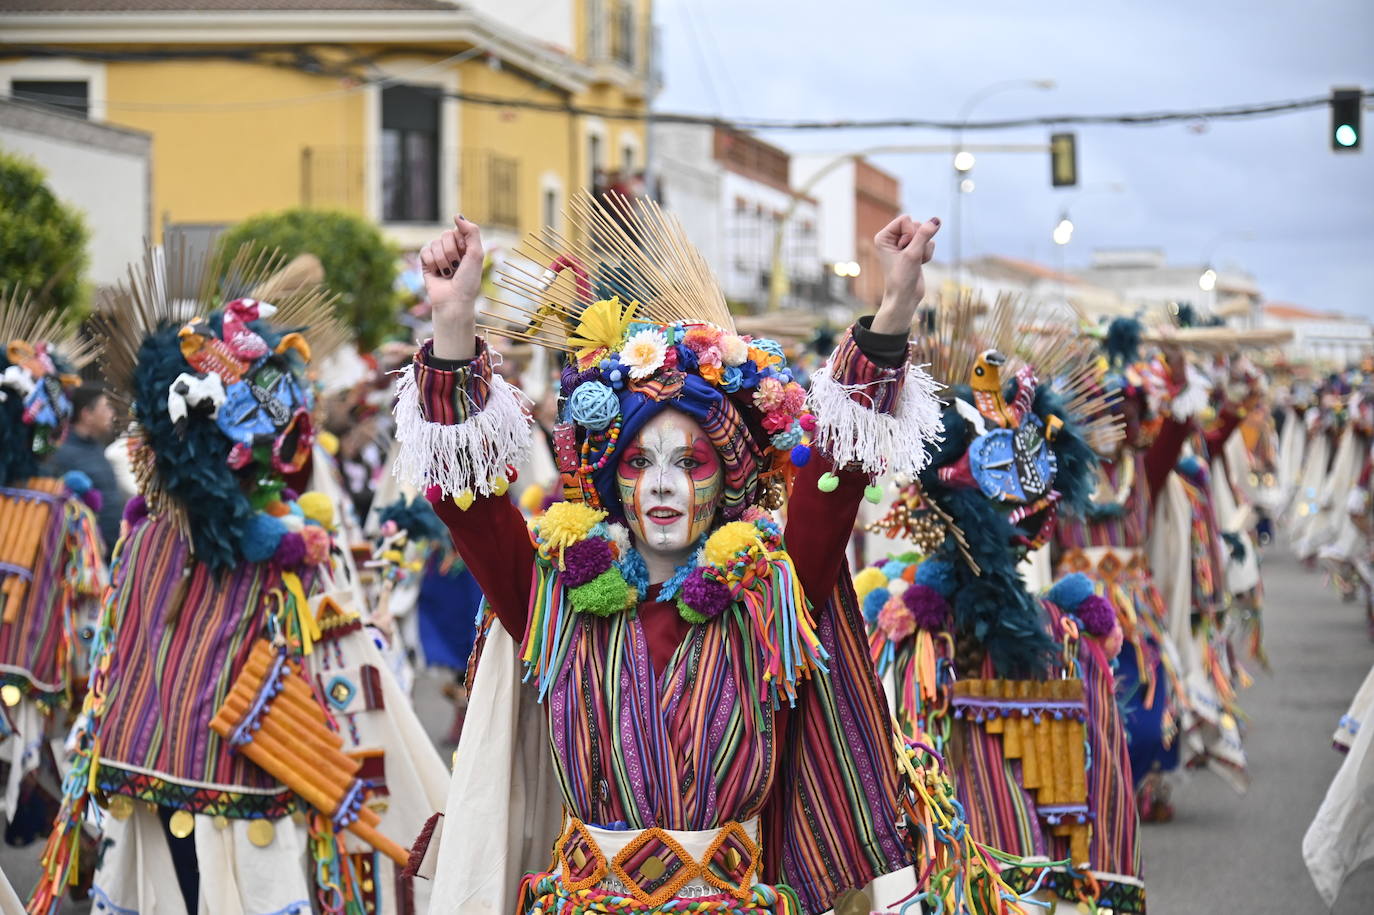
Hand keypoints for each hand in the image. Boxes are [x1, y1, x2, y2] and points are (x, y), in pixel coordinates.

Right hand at [418, 215, 483, 360]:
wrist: (453, 300)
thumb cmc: (468, 280)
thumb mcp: (476, 254)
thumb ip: (471, 231)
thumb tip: (456, 215)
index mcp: (465, 245)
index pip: (458, 230)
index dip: (462, 244)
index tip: (466, 257)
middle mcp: (451, 248)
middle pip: (445, 235)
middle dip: (452, 253)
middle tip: (456, 268)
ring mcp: (438, 254)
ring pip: (435, 243)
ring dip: (443, 261)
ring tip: (448, 273)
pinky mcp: (426, 262)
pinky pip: (425, 251)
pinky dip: (432, 263)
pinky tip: (437, 273)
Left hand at [872, 215, 939, 333]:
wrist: (905, 297)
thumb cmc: (902, 277)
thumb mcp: (913, 254)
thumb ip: (924, 235)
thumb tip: (936, 220)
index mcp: (884, 236)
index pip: (906, 219)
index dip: (910, 234)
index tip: (903, 251)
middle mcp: (893, 238)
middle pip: (917, 225)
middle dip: (918, 242)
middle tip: (909, 258)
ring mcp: (905, 244)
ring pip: (925, 234)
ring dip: (924, 249)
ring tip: (915, 262)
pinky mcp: (915, 250)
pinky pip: (929, 242)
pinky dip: (927, 254)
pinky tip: (920, 264)